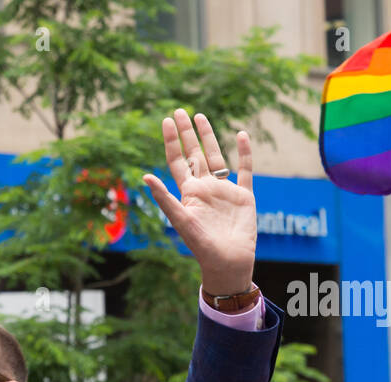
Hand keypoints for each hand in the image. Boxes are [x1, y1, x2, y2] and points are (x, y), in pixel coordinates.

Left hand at [143, 110, 255, 295]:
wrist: (227, 262)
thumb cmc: (201, 245)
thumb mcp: (180, 220)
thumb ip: (164, 198)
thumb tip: (144, 176)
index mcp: (188, 193)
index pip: (177, 161)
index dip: (172, 141)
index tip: (166, 120)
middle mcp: (205, 188)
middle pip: (194, 154)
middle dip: (186, 134)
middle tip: (179, 111)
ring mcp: (224, 191)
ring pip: (216, 157)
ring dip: (209, 137)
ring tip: (200, 116)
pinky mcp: (244, 196)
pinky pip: (245, 170)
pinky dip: (245, 153)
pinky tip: (241, 135)